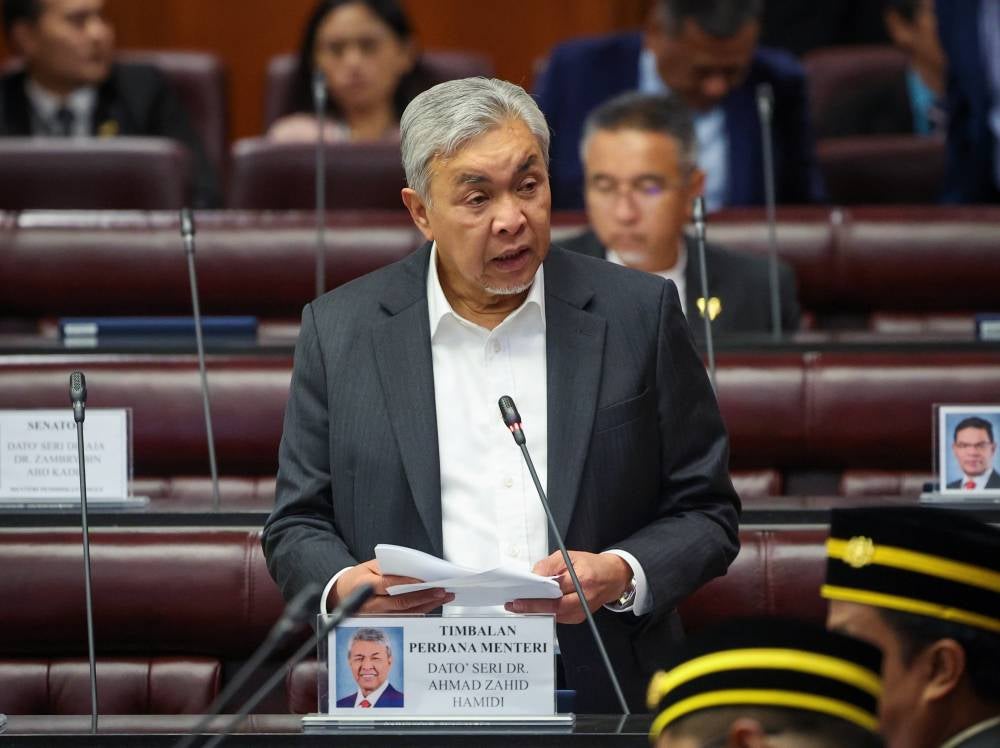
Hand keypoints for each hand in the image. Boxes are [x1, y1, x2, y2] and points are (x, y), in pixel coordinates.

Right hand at [332, 559, 453, 613]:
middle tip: (442, 591)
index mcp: (365, 585)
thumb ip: (389, 568)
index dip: (407, 583)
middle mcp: (370, 605)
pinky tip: (434, 604)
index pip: (388, 585)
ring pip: (406, 613)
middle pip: (400, 602)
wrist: (341, 595)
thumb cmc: (359, 577)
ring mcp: (377, 617)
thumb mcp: (369, 566)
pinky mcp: (383, 623)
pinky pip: (405, 618)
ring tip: (444, 596)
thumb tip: (415, 571)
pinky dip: (421, 611)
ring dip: (427, 605)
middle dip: (423, 597)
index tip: (426, 581)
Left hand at [504, 551, 631, 623]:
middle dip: (532, 607)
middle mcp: (584, 598)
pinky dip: (546, 613)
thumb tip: (533, 576)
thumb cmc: (591, 565)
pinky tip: (534, 608)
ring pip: (556, 615)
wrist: (612, 577)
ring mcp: (583, 610)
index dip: (536, 595)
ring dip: (536, 611)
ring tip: (520, 607)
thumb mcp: (569, 556)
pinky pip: (559, 617)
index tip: (520, 597)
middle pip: (555, 607)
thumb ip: (549, 565)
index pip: (556, 589)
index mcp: (583, 579)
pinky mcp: (580, 617)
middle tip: (515, 605)